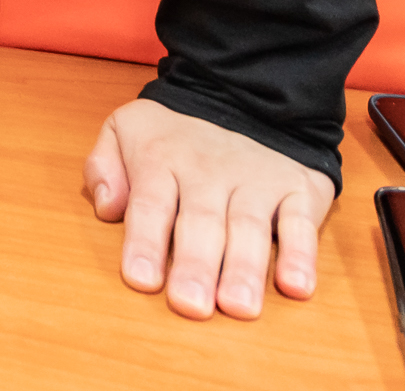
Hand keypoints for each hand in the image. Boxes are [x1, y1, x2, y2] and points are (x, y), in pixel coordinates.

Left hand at [83, 99, 333, 319]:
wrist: (247, 97)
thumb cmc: (175, 134)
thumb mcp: (124, 129)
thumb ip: (103, 166)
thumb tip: (105, 206)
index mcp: (161, 160)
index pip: (150, 205)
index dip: (145, 243)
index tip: (142, 280)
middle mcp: (208, 171)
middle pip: (200, 221)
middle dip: (195, 265)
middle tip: (191, 304)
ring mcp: (255, 180)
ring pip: (248, 226)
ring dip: (244, 268)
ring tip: (239, 306)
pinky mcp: (297, 189)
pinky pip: (300, 222)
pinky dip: (301, 255)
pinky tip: (295, 286)